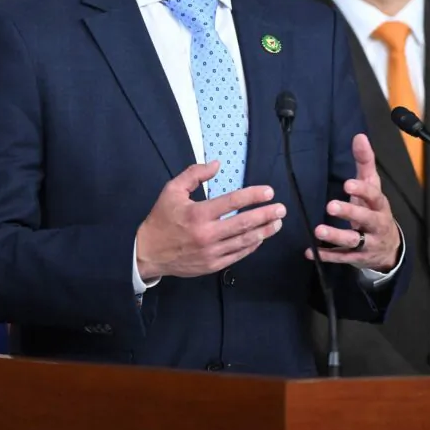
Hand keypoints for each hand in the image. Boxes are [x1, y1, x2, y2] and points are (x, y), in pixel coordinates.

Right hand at [136, 160, 284, 280]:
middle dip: (266, 215)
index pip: (232, 202)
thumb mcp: (172, 190)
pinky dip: (251, 246)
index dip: (253, 196)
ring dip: (264, 231)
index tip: (269, 192)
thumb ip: (194, 174)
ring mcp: (211, 252)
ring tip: (277, 223)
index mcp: (198, 214)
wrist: (148, 253)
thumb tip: (217, 164)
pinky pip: (237, 255)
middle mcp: (207, 234)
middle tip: (281, 209)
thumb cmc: (161, 219)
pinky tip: (260, 238)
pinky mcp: (212, 265)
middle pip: (244, 223)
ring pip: (244, 241)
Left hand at [306, 133, 400, 272]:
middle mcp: (376, 224)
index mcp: (379, 205)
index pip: (374, 196)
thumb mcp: (372, 186)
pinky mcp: (357, 257)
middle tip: (330, 205)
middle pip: (366, 219)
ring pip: (354, 241)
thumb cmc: (375, 209)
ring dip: (336, 236)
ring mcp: (368, 243)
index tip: (347, 184)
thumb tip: (359, 136)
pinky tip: (310, 252)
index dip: (362, 191)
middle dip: (349, 213)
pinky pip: (342, 257)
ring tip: (318, 230)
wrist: (389, 247)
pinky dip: (327, 255)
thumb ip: (365, 162)